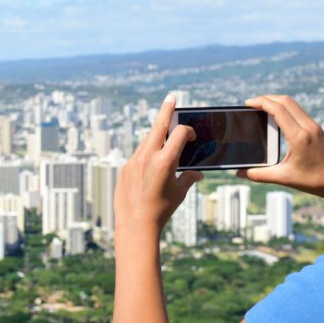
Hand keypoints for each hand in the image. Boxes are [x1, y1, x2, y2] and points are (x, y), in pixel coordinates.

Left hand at [114, 95, 204, 242]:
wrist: (135, 224)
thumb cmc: (161, 210)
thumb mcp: (179, 193)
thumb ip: (189, 178)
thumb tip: (198, 174)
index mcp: (165, 161)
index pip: (180, 133)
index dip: (189, 132)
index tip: (192, 137)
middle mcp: (148, 156)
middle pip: (159, 125)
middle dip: (166, 110)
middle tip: (171, 98)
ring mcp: (134, 160)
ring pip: (147, 140)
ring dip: (156, 135)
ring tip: (163, 132)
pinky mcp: (125, 167)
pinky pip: (138, 155)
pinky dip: (147, 153)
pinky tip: (151, 161)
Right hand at [238, 95, 323, 199]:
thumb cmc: (314, 181)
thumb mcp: (284, 178)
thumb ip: (259, 174)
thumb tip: (239, 173)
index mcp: (299, 137)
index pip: (278, 109)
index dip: (261, 102)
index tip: (248, 103)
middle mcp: (308, 127)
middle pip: (285, 101)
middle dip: (266, 98)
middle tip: (252, 103)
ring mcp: (314, 126)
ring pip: (293, 104)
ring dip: (277, 101)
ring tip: (262, 107)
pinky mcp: (317, 128)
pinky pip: (299, 111)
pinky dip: (286, 108)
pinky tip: (278, 116)